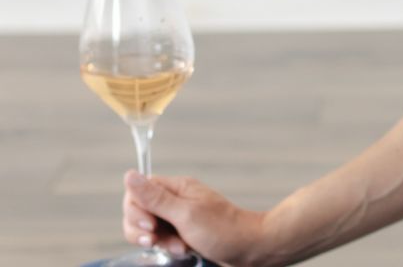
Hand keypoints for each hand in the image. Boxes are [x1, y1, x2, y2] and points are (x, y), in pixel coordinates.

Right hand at [122, 169, 268, 266]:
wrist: (249, 247)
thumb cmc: (222, 229)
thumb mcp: (185, 213)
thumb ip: (154, 198)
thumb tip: (129, 174)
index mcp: (177, 188)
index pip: (138, 192)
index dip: (136, 211)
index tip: (149, 226)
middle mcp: (177, 199)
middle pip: (139, 212)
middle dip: (143, 231)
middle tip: (157, 241)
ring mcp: (180, 216)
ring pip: (149, 229)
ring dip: (159, 242)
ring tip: (179, 247)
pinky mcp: (184, 232)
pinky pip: (164, 239)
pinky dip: (169, 247)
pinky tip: (184, 251)